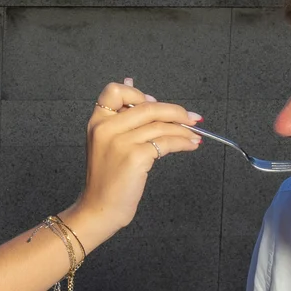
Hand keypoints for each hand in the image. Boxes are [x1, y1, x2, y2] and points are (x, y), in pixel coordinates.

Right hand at [64, 80, 201, 246]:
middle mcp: (106, 128)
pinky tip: (189, 146)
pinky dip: (183, 143)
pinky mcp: (135, 157)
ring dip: (184, 129)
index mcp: (97, 121)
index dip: (139, 94)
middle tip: (192, 118)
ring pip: (160, 124)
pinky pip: (166, 142)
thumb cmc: (106, 178)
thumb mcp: (105, 141)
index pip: (114, 90)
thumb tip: (130, 82)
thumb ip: (119, 115)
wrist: (100, 208)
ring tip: (194, 136)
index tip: (156, 103)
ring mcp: (120, 142)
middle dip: (176, 111)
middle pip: (148, 106)